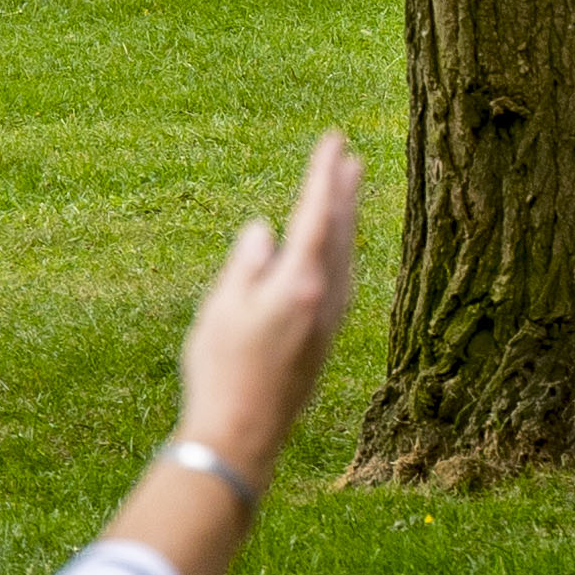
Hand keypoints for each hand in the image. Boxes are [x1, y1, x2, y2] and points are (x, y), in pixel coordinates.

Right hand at [178, 134, 364, 489]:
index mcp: (299, 282)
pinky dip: (341, 252)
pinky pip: (342, 279)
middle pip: (340, 230)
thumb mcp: (221, 308)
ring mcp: (330, 320)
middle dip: (345, 191)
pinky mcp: (326, 338)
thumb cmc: (221, 371)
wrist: (243, 435)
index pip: (316, 213)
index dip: (324, 173)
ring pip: (345, 255)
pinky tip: (336, 253)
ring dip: (347, 220)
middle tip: (352, 156)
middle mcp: (325, 297)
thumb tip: (265, 230)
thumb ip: (246, 263)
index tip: (334, 140)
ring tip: (349, 192)